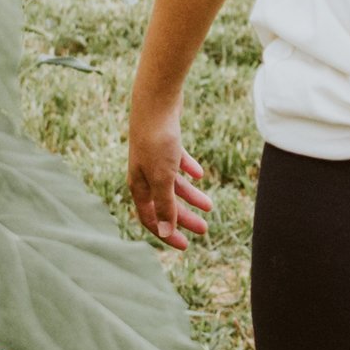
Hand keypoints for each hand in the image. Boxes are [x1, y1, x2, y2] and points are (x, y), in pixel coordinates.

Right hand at [127, 86, 212, 251]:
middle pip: (165, 203)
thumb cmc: (157, 141)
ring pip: (173, 184)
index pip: (151, 218)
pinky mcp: (166, 142)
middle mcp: (144, 174)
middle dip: (184, 217)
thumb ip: (165, 204)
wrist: (157, 102)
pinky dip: (188, 170)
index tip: (184, 246)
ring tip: (210, 206)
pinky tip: (200, 175)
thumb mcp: (163, 177)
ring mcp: (155, 158)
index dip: (167, 233)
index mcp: (139, 186)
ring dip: (191, 196)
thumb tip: (166, 233)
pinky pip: (178, 162)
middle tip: (204, 229)